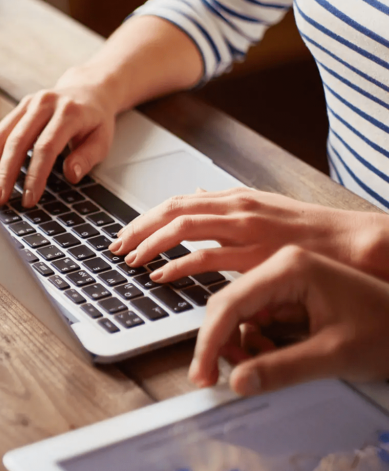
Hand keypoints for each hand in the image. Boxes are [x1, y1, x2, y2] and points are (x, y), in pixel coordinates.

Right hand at [0, 73, 118, 207]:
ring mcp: (27, 104)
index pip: (46, 147)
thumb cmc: (95, 120)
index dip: (35, 175)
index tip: (29, 199)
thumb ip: (87, 157)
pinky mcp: (17, 109)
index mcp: (68, 112)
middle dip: (4, 173)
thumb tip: (71, 175)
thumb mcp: (103, 139)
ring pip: (1, 135)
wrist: (88, 89)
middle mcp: (44, 104)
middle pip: (17, 141)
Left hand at [110, 188, 388, 283]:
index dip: (146, 218)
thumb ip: (229, 206)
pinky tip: (160, 276)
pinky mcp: (254, 254)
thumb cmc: (313, 234)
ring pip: (182, 228)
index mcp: (237, 199)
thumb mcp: (266, 210)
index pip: (179, 202)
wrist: (356, 244)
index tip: (125, 233)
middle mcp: (237, 208)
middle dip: (137, 229)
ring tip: (129, 261)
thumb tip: (198, 194)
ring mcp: (245, 229)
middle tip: (115, 247)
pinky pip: (205, 258)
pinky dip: (176, 266)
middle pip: (172, 211)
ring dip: (149, 244)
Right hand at [189, 246, 388, 394]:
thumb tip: (237, 383)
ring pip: (239, 315)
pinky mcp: (291, 295)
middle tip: (218, 379)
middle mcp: (282, 266)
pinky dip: (257, 343)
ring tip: (263, 368)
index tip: (202, 375)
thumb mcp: (334, 355)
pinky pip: (257, 319)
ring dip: (241, 345)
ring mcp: (285, 279)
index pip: (230, 304)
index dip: (210, 343)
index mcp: (289, 267)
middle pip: (228, 306)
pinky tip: (275, 356)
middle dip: (221, 345)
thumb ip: (281, 370)